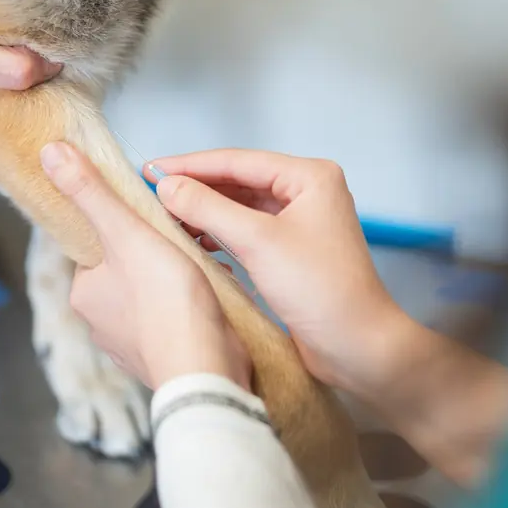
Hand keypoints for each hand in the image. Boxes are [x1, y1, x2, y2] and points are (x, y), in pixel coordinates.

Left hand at [40, 141, 251, 391]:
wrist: (205, 371)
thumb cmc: (168, 305)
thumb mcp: (127, 233)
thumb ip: (91, 193)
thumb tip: (50, 154)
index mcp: (84, 292)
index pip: (97, 243)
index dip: (126, 224)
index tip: (153, 217)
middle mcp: (101, 321)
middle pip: (128, 266)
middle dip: (157, 251)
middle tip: (185, 238)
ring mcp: (132, 342)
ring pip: (153, 293)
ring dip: (177, 278)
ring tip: (202, 264)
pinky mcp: (164, 355)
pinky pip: (174, 317)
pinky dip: (190, 305)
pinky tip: (209, 295)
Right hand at [146, 149, 406, 395]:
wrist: (357, 346)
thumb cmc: (321, 290)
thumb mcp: (258, 243)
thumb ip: (208, 208)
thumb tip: (167, 185)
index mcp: (310, 177)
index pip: (238, 161)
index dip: (190, 165)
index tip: (150, 168)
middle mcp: (307, 192)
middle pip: (238, 181)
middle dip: (196, 188)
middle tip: (151, 191)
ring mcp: (300, 221)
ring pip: (240, 206)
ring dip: (205, 212)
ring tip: (167, 218)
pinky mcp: (291, 250)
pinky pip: (247, 230)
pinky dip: (220, 233)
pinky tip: (196, 240)